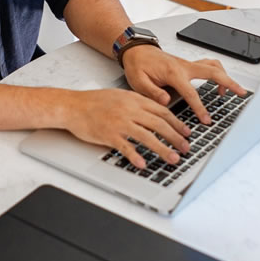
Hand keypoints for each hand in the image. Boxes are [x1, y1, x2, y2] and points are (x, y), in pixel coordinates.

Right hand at [62, 88, 191, 168]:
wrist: (73, 106)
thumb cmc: (94, 102)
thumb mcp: (120, 97)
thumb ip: (138, 104)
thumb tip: (155, 114)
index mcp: (134, 100)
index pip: (162, 111)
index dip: (177, 123)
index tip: (186, 132)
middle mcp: (130, 110)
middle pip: (159, 125)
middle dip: (176, 137)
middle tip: (186, 148)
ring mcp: (120, 122)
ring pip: (147, 137)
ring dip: (163, 149)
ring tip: (173, 158)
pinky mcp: (109, 134)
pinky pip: (125, 147)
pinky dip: (136, 156)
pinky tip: (143, 164)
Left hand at [121, 45, 247, 125]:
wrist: (137, 51)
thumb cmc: (138, 65)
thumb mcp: (139, 82)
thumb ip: (153, 93)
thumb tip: (166, 101)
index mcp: (173, 72)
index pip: (191, 93)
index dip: (200, 108)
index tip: (206, 119)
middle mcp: (184, 66)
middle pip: (214, 72)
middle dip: (230, 83)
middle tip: (242, 92)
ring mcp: (188, 64)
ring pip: (214, 66)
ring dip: (226, 77)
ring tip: (232, 91)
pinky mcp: (189, 64)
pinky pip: (209, 65)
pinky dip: (219, 72)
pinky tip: (219, 83)